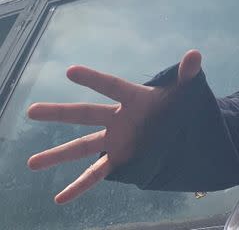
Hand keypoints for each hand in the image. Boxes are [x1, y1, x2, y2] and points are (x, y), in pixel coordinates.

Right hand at [27, 49, 201, 203]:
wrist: (186, 130)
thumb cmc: (182, 106)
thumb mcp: (188, 91)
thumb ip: (188, 75)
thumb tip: (194, 55)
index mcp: (134, 98)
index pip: (111, 86)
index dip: (93, 79)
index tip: (70, 71)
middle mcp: (119, 118)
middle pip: (86, 114)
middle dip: (60, 112)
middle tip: (32, 110)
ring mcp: (117, 140)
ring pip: (82, 147)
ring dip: (57, 155)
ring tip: (31, 163)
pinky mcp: (121, 159)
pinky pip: (96, 174)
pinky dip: (79, 186)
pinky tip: (60, 197)